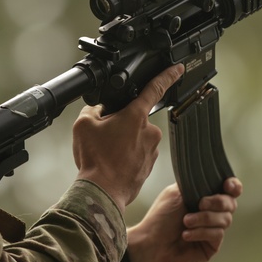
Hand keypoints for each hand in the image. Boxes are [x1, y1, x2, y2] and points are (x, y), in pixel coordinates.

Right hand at [72, 64, 183, 211]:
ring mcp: (152, 150)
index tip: (178, 69)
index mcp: (135, 115)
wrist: (102, 192)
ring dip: (123, 142)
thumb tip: (99, 111)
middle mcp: (149, 131)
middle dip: (121, 124)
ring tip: (106, 155)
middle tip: (104, 138)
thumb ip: (93, 110)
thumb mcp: (83, 124)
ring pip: (135, 138)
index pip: (155, 88)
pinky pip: (137, 155)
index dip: (167, 75)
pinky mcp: (149, 166)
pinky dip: (126, 157)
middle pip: (134, 119)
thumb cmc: (95, 159)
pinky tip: (112, 164)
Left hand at [123, 177, 242, 261]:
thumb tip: (213, 176)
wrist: (150, 244)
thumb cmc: (160, 218)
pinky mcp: (211, 247)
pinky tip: (186, 235)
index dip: (233, 186)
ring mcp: (212, 231)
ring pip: (225, 219)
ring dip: (204, 218)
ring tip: (185, 222)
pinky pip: (217, 235)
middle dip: (216, 202)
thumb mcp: (176, 193)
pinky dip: (201, 232)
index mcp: (203, 197)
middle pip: (230, 203)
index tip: (227, 185)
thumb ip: (196, 183)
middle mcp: (211, 213)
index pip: (229, 190)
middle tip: (199, 204)